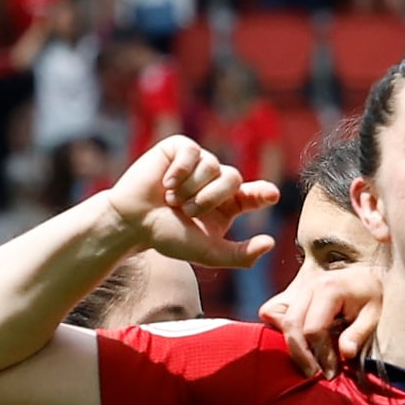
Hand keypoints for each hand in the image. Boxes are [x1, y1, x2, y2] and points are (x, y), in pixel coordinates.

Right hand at [97, 134, 277, 268]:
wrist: (132, 222)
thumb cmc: (169, 237)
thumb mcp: (208, 252)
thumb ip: (241, 254)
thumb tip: (270, 243)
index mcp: (229, 204)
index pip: (255, 194)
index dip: (263, 193)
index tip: (272, 195)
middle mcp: (216, 181)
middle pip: (233, 178)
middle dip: (210, 197)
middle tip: (187, 211)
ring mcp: (199, 164)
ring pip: (212, 166)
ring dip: (190, 187)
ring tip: (171, 200)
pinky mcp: (179, 149)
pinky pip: (191, 151)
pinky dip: (179, 170)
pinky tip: (165, 183)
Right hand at [261, 249, 382, 372]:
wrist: (364, 275)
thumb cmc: (371, 296)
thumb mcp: (373, 315)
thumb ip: (358, 334)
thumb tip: (346, 354)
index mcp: (329, 289)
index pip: (314, 328)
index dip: (321, 354)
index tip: (331, 372)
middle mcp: (308, 285)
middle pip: (292, 324)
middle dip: (301, 354)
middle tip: (313, 374)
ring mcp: (296, 286)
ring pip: (277, 317)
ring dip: (289, 342)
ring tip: (306, 361)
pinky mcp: (290, 291)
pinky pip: (272, 310)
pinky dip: (279, 327)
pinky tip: (298, 341)